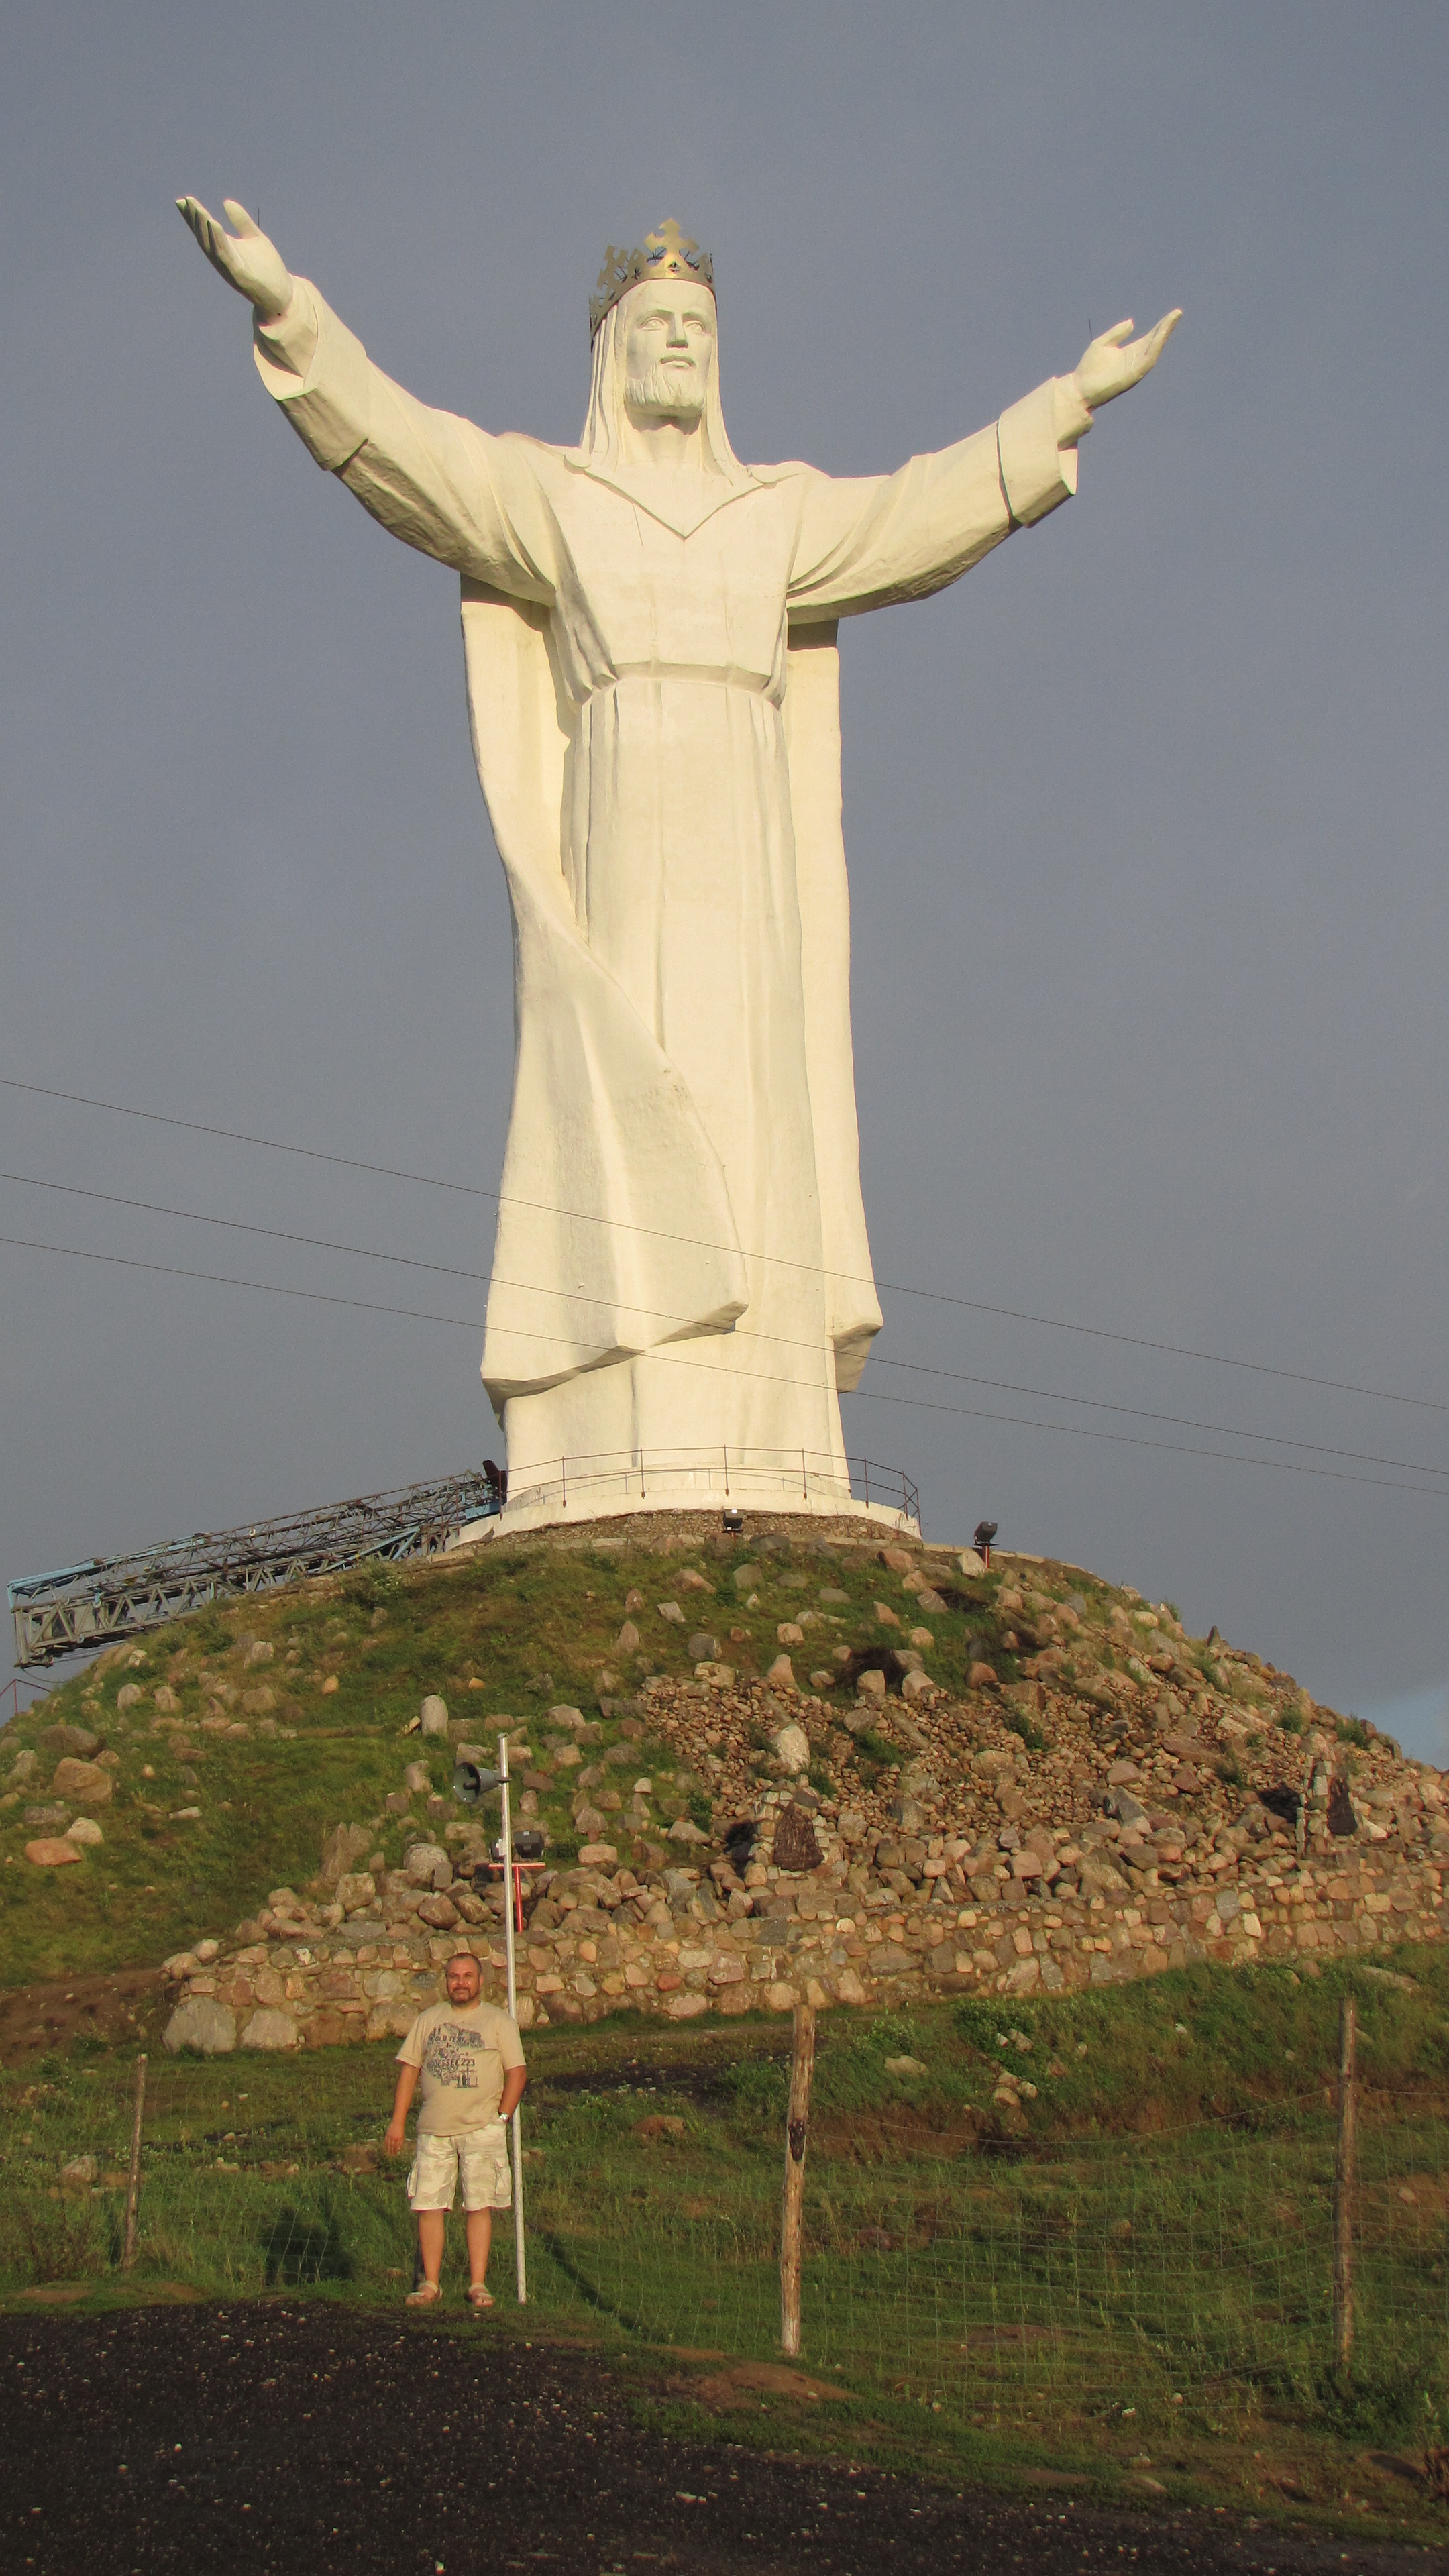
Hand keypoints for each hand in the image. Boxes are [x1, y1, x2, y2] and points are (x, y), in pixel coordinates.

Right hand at [176, 194, 293, 321]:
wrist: (284, 295)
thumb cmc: (269, 270)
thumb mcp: (254, 238)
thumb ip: (241, 221)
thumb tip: (226, 202)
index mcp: (225, 250)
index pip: (205, 231)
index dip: (193, 217)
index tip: (183, 200)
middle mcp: (223, 259)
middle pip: (204, 237)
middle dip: (194, 220)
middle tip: (186, 201)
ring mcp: (230, 267)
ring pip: (212, 246)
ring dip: (203, 228)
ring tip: (198, 209)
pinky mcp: (239, 274)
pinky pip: (225, 255)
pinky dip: (218, 240)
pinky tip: (214, 223)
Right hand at [383, 2121, 405, 2157]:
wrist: (397, 2122)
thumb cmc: (401, 2129)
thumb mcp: (402, 2136)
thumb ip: (401, 2142)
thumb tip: (398, 2149)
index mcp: (398, 2138)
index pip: (396, 2147)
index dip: (395, 2151)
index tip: (395, 2154)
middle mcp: (394, 2138)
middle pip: (392, 2146)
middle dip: (391, 2151)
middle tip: (391, 2154)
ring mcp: (390, 2136)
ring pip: (388, 2144)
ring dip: (388, 2149)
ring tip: (388, 2152)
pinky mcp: (387, 2134)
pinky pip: (386, 2140)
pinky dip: (386, 2144)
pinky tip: (386, 2146)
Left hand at [1072, 310, 1180, 411]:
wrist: (1079, 388)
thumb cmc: (1088, 369)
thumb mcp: (1102, 344)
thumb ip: (1117, 334)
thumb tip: (1132, 323)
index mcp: (1130, 353)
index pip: (1150, 337)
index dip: (1160, 326)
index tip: (1172, 314)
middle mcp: (1136, 361)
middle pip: (1155, 342)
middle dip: (1167, 328)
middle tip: (1177, 313)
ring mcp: (1135, 369)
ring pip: (1154, 350)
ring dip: (1164, 335)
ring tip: (1172, 320)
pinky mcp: (1133, 376)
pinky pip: (1147, 360)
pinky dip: (1155, 347)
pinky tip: (1160, 335)